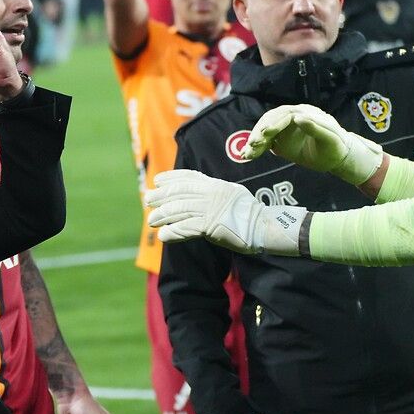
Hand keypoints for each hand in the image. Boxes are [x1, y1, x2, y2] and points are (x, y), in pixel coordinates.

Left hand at [145, 169, 303, 255]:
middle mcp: (212, 193)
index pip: (189, 177)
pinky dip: (173, 232)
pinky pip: (186, 227)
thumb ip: (215, 192)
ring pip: (179, 209)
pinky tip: (164, 236)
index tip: (158, 180)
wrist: (265, 227)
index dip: (172, 177)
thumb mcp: (232, 195)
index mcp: (217, 184)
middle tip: (147, 200)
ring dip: (163, 215)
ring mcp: (211, 208)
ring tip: (151, 220)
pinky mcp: (211, 225)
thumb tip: (197, 195)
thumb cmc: (250, 215)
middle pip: (180, 192)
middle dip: (161, 196)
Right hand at [241, 104, 382, 185]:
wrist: (336, 157)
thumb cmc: (336, 147)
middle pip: (270, 121)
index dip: (274, 123)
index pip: (285, 115)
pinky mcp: (280, 140)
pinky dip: (256, 149)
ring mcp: (284, 129)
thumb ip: (315, 127)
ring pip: (265, 131)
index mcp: (304, 113)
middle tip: (253, 145)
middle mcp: (292, 118)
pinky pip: (265, 142)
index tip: (266, 133)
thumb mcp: (330, 138)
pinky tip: (247, 156)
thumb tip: (298, 117)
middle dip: (259, 132)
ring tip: (247, 154)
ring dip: (255, 141)